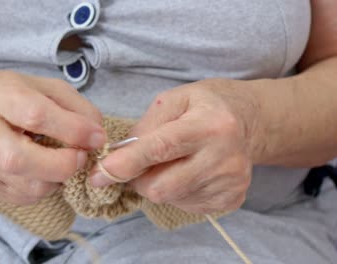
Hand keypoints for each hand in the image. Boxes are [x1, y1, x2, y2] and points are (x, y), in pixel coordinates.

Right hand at [0, 71, 104, 204]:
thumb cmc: (18, 99)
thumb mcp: (50, 89)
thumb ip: (77, 109)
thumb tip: (97, 137)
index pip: (34, 114)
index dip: (72, 130)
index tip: (97, 137)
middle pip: (16, 159)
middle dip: (61, 165)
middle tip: (81, 157)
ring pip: (24, 186)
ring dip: (57, 179)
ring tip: (64, 161)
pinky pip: (22, 197)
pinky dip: (45, 188)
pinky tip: (47, 171)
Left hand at [90, 79, 258, 213]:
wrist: (249, 121)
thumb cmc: (206, 105)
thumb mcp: (175, 99)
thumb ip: (145, 125)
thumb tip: (119, 155)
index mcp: (209, 125)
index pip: (161, 149)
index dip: (126, 164)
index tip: (100, 174)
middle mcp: (224, 158)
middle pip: (161, 186)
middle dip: (138, 178)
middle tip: (139, 163)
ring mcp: (230, 183)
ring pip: (170, 198)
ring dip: (157, 183)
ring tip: (172, 162)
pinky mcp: (231, 199)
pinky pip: (185, 205)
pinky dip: (175, 191)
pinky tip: (187, 172)